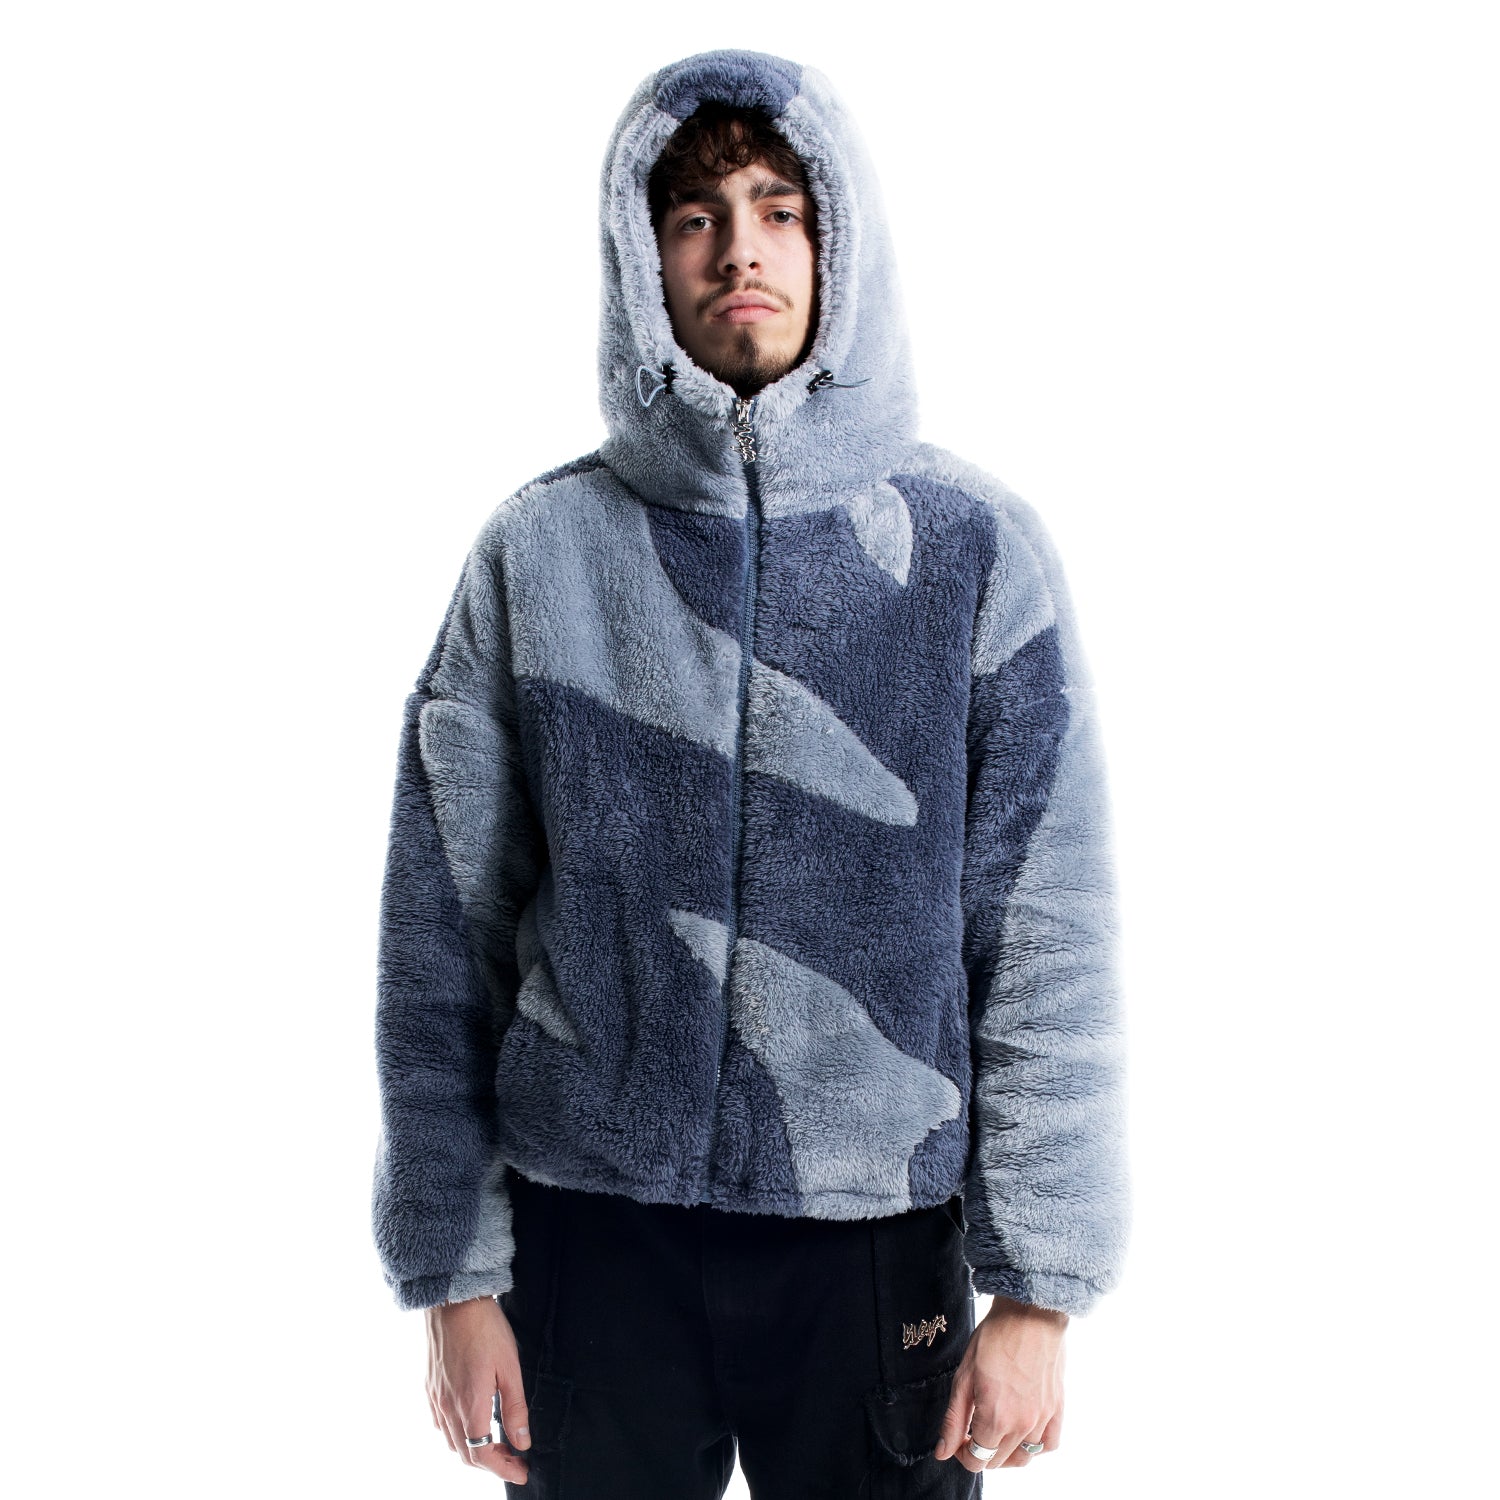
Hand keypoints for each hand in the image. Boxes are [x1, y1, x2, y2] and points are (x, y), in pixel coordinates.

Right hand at [425, 1295, 532, 1482]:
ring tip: (498, 1443)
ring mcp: (435, 1397)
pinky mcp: (429, 1387)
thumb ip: (515, 1407)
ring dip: (473, 1450)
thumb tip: (523, 1442)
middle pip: (465, 1454)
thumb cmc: (486, 1329)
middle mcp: (447, 1406)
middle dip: (491, 1463)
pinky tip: (473, 1423)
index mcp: (470, 1404)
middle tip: (514, 1459)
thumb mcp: (510, 1366)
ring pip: (451, 1441)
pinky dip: (458, 1434)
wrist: (454, 1301)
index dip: (503, 1469)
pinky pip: (440, 1424)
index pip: (482, 1454)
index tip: (521, 1472)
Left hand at [933, 1295, 1067, 1471]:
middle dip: (980, 1451)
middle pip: (998, 1460)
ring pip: (1024, 1457)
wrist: (1029, 1314)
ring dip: (1005, 1452)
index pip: (977, 1460)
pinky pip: (1049, 1444)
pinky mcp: (1057, 1408)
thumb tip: (942, 1452)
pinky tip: (1023, 1432)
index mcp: (996, 1419)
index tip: (958, 1439)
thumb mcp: (963, 1377)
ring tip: (996, 1433)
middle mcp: (1022, 1425)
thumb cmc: (994, 1338)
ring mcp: (1043, 1419)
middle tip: (972, 1429)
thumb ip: (953, 1419)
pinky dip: (1036, 1446)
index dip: (962, 1454)